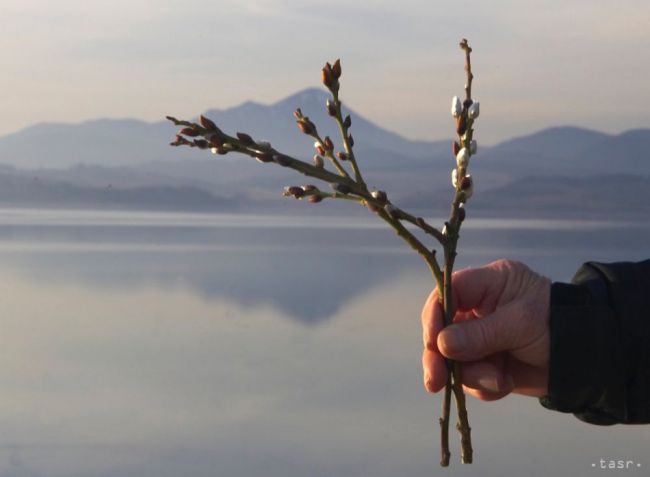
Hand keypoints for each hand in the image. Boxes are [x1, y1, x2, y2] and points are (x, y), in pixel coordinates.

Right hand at [421, 259, 550, 399]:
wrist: (588, 361)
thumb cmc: (558, 326)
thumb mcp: (521, 324)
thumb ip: (480, 334)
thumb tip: (442, 345)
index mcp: (487, 284)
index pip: (447, 292)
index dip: (434, 315)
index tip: (433, 343)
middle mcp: (478, 308)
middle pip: (441, 328)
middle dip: (438, 356)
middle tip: (435, 381)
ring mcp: (479, 337)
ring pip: (453, 358)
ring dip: (472, 375)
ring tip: (499, 381)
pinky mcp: (485, 362)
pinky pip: (469, 377)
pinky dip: (484, 386)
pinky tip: (505, 384)